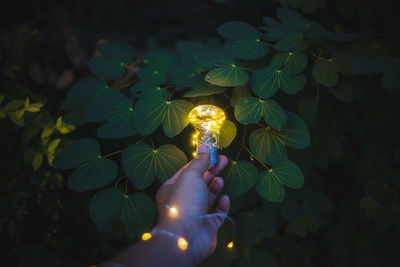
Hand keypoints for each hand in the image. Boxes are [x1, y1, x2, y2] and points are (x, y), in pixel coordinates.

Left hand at [154, 144, 229, 263]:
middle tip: (224, 160)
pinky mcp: (207, 226)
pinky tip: (225, 198)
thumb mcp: (191, 175)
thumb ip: (199, 161)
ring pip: (208, 197)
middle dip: (211, 171)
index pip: (187, 171)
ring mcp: (195, 214)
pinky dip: (222, 205)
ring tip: (220, 181)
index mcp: (172, 189)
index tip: (213, 152)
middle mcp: (182, 201)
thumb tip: (204, 146)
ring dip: (215, 187)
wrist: (187, 236)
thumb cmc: (184, 203)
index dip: (200, 161)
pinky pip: (217, 213)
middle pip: (199, 183)